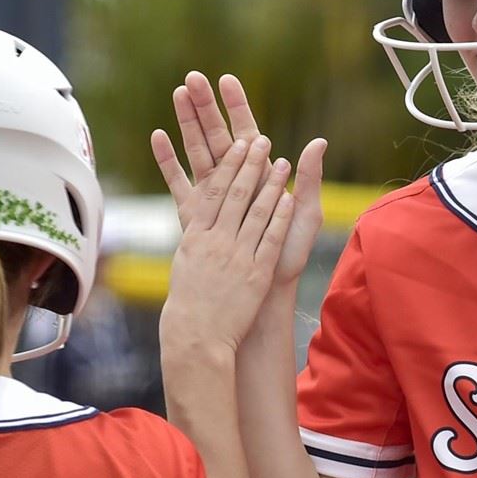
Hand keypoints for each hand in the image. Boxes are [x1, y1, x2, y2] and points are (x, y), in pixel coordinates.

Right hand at [151, 72, 326, 286]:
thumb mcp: (305, 215)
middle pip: (216, 137)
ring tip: (175, 95)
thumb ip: (310, 178)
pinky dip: (168, 159)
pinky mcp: (193, 216)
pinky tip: (157, 135)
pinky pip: (178, 182)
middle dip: (204, 107)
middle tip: (192, 77)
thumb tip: (320, 142)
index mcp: (258, 177)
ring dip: (185, 123)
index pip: (246, 133)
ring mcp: (211, 199)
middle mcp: (233, 184)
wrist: (257, 297)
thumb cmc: (286, 256)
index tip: (226, 79)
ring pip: (195, 152)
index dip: (236, 107)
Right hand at [160, 139, 294, 360]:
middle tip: (262, 140)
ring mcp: (236, 256)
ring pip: (255, 212)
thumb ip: (199, 234)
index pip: (213, 191)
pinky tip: (290, 199)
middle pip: (234, 194)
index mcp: (195, 236)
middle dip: (250, 164)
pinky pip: (269, 238)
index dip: (229, 165)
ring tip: (283, 162)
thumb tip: (206, 214)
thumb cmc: (188, 303)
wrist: (197, 337)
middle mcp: (215, 241)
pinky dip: (280, 217)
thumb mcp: (186, 262)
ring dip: (271, 184)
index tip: (239, 144)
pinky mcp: (255, 273)